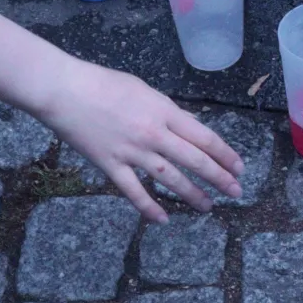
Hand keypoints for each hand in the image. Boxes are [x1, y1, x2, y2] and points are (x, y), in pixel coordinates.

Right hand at [36, 58, 243, 222]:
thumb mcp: (144, 90)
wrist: (64, 90)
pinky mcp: (110, 164)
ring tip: (207, 207)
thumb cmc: (103, 83)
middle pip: (194, 160)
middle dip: (219, 178)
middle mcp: (153, 133)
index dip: (225, 155)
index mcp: (164, 111)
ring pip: (169, 179)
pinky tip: (163, 219)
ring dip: (192, 195)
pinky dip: (149, 207)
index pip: (204, 137)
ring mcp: (132, 151)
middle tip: (236, 193)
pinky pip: (133, 191)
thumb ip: (167, 111)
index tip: (239, 167)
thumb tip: (188, 128)